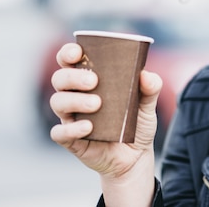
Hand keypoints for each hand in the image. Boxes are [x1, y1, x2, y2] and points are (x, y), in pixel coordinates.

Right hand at [49, 43, 161, 204]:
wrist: (136, 156)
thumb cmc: (136, 122)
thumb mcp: (147, 104)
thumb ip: (151, 88)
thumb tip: (146, 75)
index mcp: (88, 80)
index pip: (69, 61)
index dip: (67, 53)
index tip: (77, 51)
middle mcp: (75, 95)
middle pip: (60, 79)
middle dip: (73, 76)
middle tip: (94, 81)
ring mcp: (71, 117)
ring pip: (57, 102)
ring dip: (74, 100)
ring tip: (97, 104)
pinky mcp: (71, 140)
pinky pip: (59, 132)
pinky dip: (71, 128)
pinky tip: (88, 127)